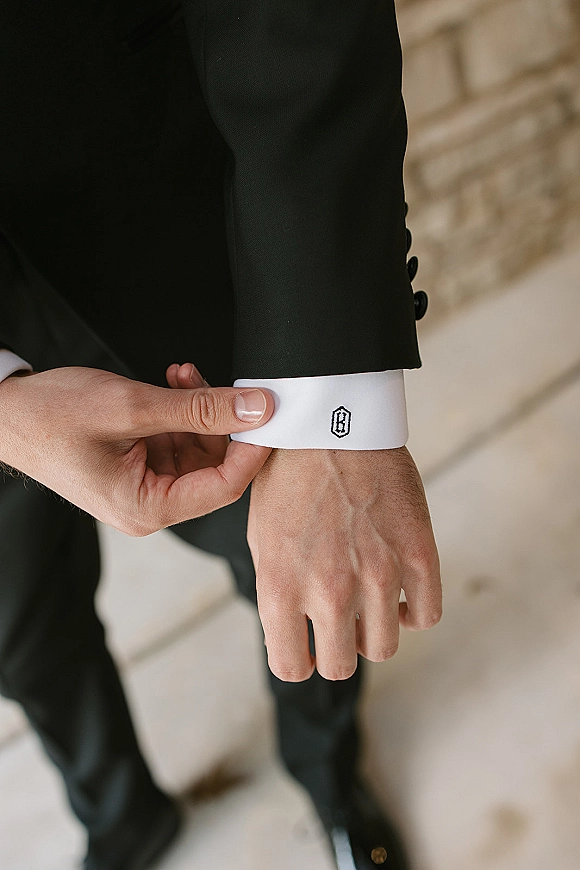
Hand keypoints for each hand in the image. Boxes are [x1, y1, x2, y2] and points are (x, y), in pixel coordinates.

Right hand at [0, 364, 273, 534]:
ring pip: (197, 450)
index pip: (222, 488)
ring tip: (184, 375)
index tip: (270, 416)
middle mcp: (148, 505)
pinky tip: (175, 382)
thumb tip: (256, 409)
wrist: (6, 410)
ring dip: (199, 410)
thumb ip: (199, 408)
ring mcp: (143, 485)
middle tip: (223, 384)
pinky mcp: (138, 465)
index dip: (251, 451)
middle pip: (213, 468)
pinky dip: (181, 412)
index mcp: (146, 507)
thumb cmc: (52, 416)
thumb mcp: (133, 407)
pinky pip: (176, 441)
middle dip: (220, 422)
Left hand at [248, 448, 441, 680]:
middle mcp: (329, 590)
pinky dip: (412, 611)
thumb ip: (277, 589)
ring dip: (373, 630)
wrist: (331, 419)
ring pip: (383, 647)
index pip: (290, 667)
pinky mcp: (417, 553)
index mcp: (280, 586)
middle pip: (340, 666)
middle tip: (337, 621)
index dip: (297, 659)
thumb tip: (293, 628)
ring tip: (367, 601)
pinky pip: (425, 614)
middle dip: (335, 648)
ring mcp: (378, 574)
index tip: (304, 646)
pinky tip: (399, 591)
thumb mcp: (261, 534)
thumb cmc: (287, 473)